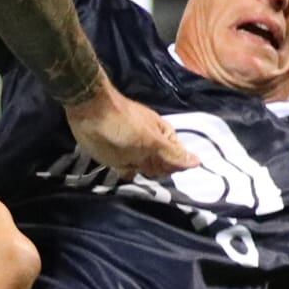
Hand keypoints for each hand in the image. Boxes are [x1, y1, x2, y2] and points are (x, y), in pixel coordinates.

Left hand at [63, 82, 195, 179]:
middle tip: (143, 165)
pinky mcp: (116, 158)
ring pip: (143, 170)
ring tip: (130, 167)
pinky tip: (121, 173)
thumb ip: (173, 154)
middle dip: (155, 172)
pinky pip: (126, 171)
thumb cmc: (124, 125)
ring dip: (140, 175)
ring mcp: (133, 152)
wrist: (89, 113)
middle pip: (160, 167)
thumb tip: (199, 162)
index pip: (176, 159)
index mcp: (163, 138)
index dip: (171, 167)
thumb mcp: (152, 141)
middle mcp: (150, 146)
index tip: (161, 168)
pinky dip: (125, 174)